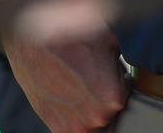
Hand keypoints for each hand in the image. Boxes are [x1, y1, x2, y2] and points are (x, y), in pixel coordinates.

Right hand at [5, 32, 127, 132]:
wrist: (30, 42)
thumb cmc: (69, 38)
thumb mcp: (109, 41)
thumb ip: (124, 60)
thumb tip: (132, 62)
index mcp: (114, 97)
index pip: (125, 91)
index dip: (115, 77)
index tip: (104, 68)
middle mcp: (97, 117)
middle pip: (108, 107)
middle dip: (101, 92)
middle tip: (87, 72)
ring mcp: (76, 126)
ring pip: (91, 116)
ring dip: (86, 103)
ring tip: (74, 80)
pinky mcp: (58, 129)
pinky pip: (73, 122)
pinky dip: (70, 110)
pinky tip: (64, 89)